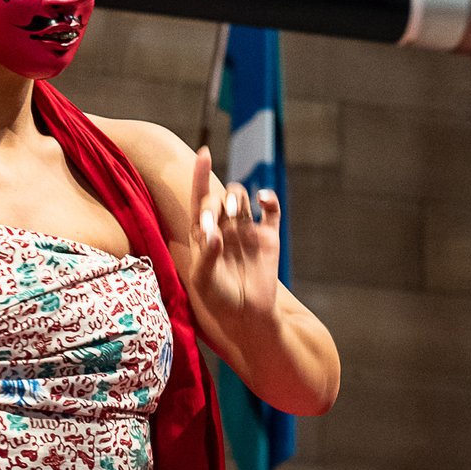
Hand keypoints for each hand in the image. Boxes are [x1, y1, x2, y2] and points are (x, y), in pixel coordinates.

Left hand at [181, 146, 280, 333]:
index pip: (199, 198)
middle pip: (220, 196)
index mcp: (203, 233)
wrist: (248, 316)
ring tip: (233, 213)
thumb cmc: (219, 301)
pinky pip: (270, 210)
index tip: (204, 152)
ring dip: (235, 197)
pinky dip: (268, 199)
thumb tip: (213, 231)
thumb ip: (207, 255)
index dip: (200, 175)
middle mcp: (224, 227)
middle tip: (216, 217)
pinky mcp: (268, 237)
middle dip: (216, 200)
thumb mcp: (205, 281)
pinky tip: (262, 199)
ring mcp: (247, 230)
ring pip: (241, 197)